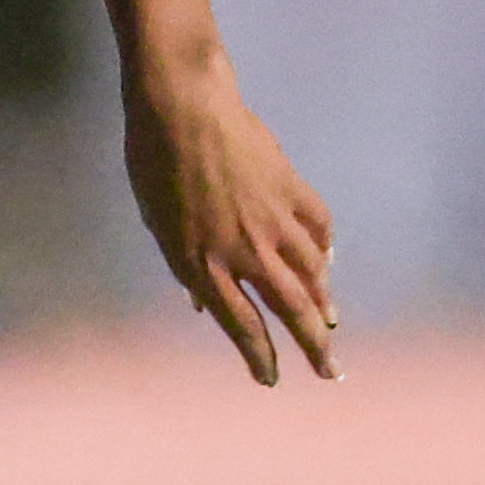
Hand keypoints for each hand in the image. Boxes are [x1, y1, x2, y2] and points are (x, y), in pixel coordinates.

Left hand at [124, 53, 337, 387]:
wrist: (182, 106)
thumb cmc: (153, 164)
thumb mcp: (158, 224)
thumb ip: (185, 267)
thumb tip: (202, 302)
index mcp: (204, 264)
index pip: (242, 327)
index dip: (260, 358)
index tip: (272, 378)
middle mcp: (245, 251)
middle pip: (291, 310)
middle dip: (313, 347)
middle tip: (330, 371)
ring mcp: (273, 220)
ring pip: (313, 274)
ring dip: (325, 302)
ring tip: (330, 322)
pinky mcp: (291, 189)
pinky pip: (318, 228)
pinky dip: (325, 250)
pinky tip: (326, 262)